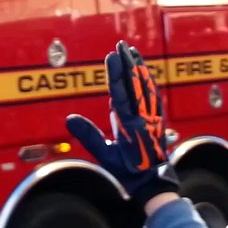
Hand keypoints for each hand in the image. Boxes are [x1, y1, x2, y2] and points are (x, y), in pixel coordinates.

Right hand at [66, 41, 178, 203]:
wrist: (153, 182)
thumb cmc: (128, 171)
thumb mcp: (105, 156)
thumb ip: (89, 136)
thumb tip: (70, 119)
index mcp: (129, 125)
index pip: (121, 93)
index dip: (116, 74)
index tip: (112, 57)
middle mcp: (143, 117)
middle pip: (135, 84)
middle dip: (128, 63)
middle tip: (121, 45)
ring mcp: (152, 117)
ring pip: (146, 87)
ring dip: (139, 68)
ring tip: (132, 51)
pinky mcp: (158, 119)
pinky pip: (154, 95)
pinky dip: (148, 81)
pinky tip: (145, 72)